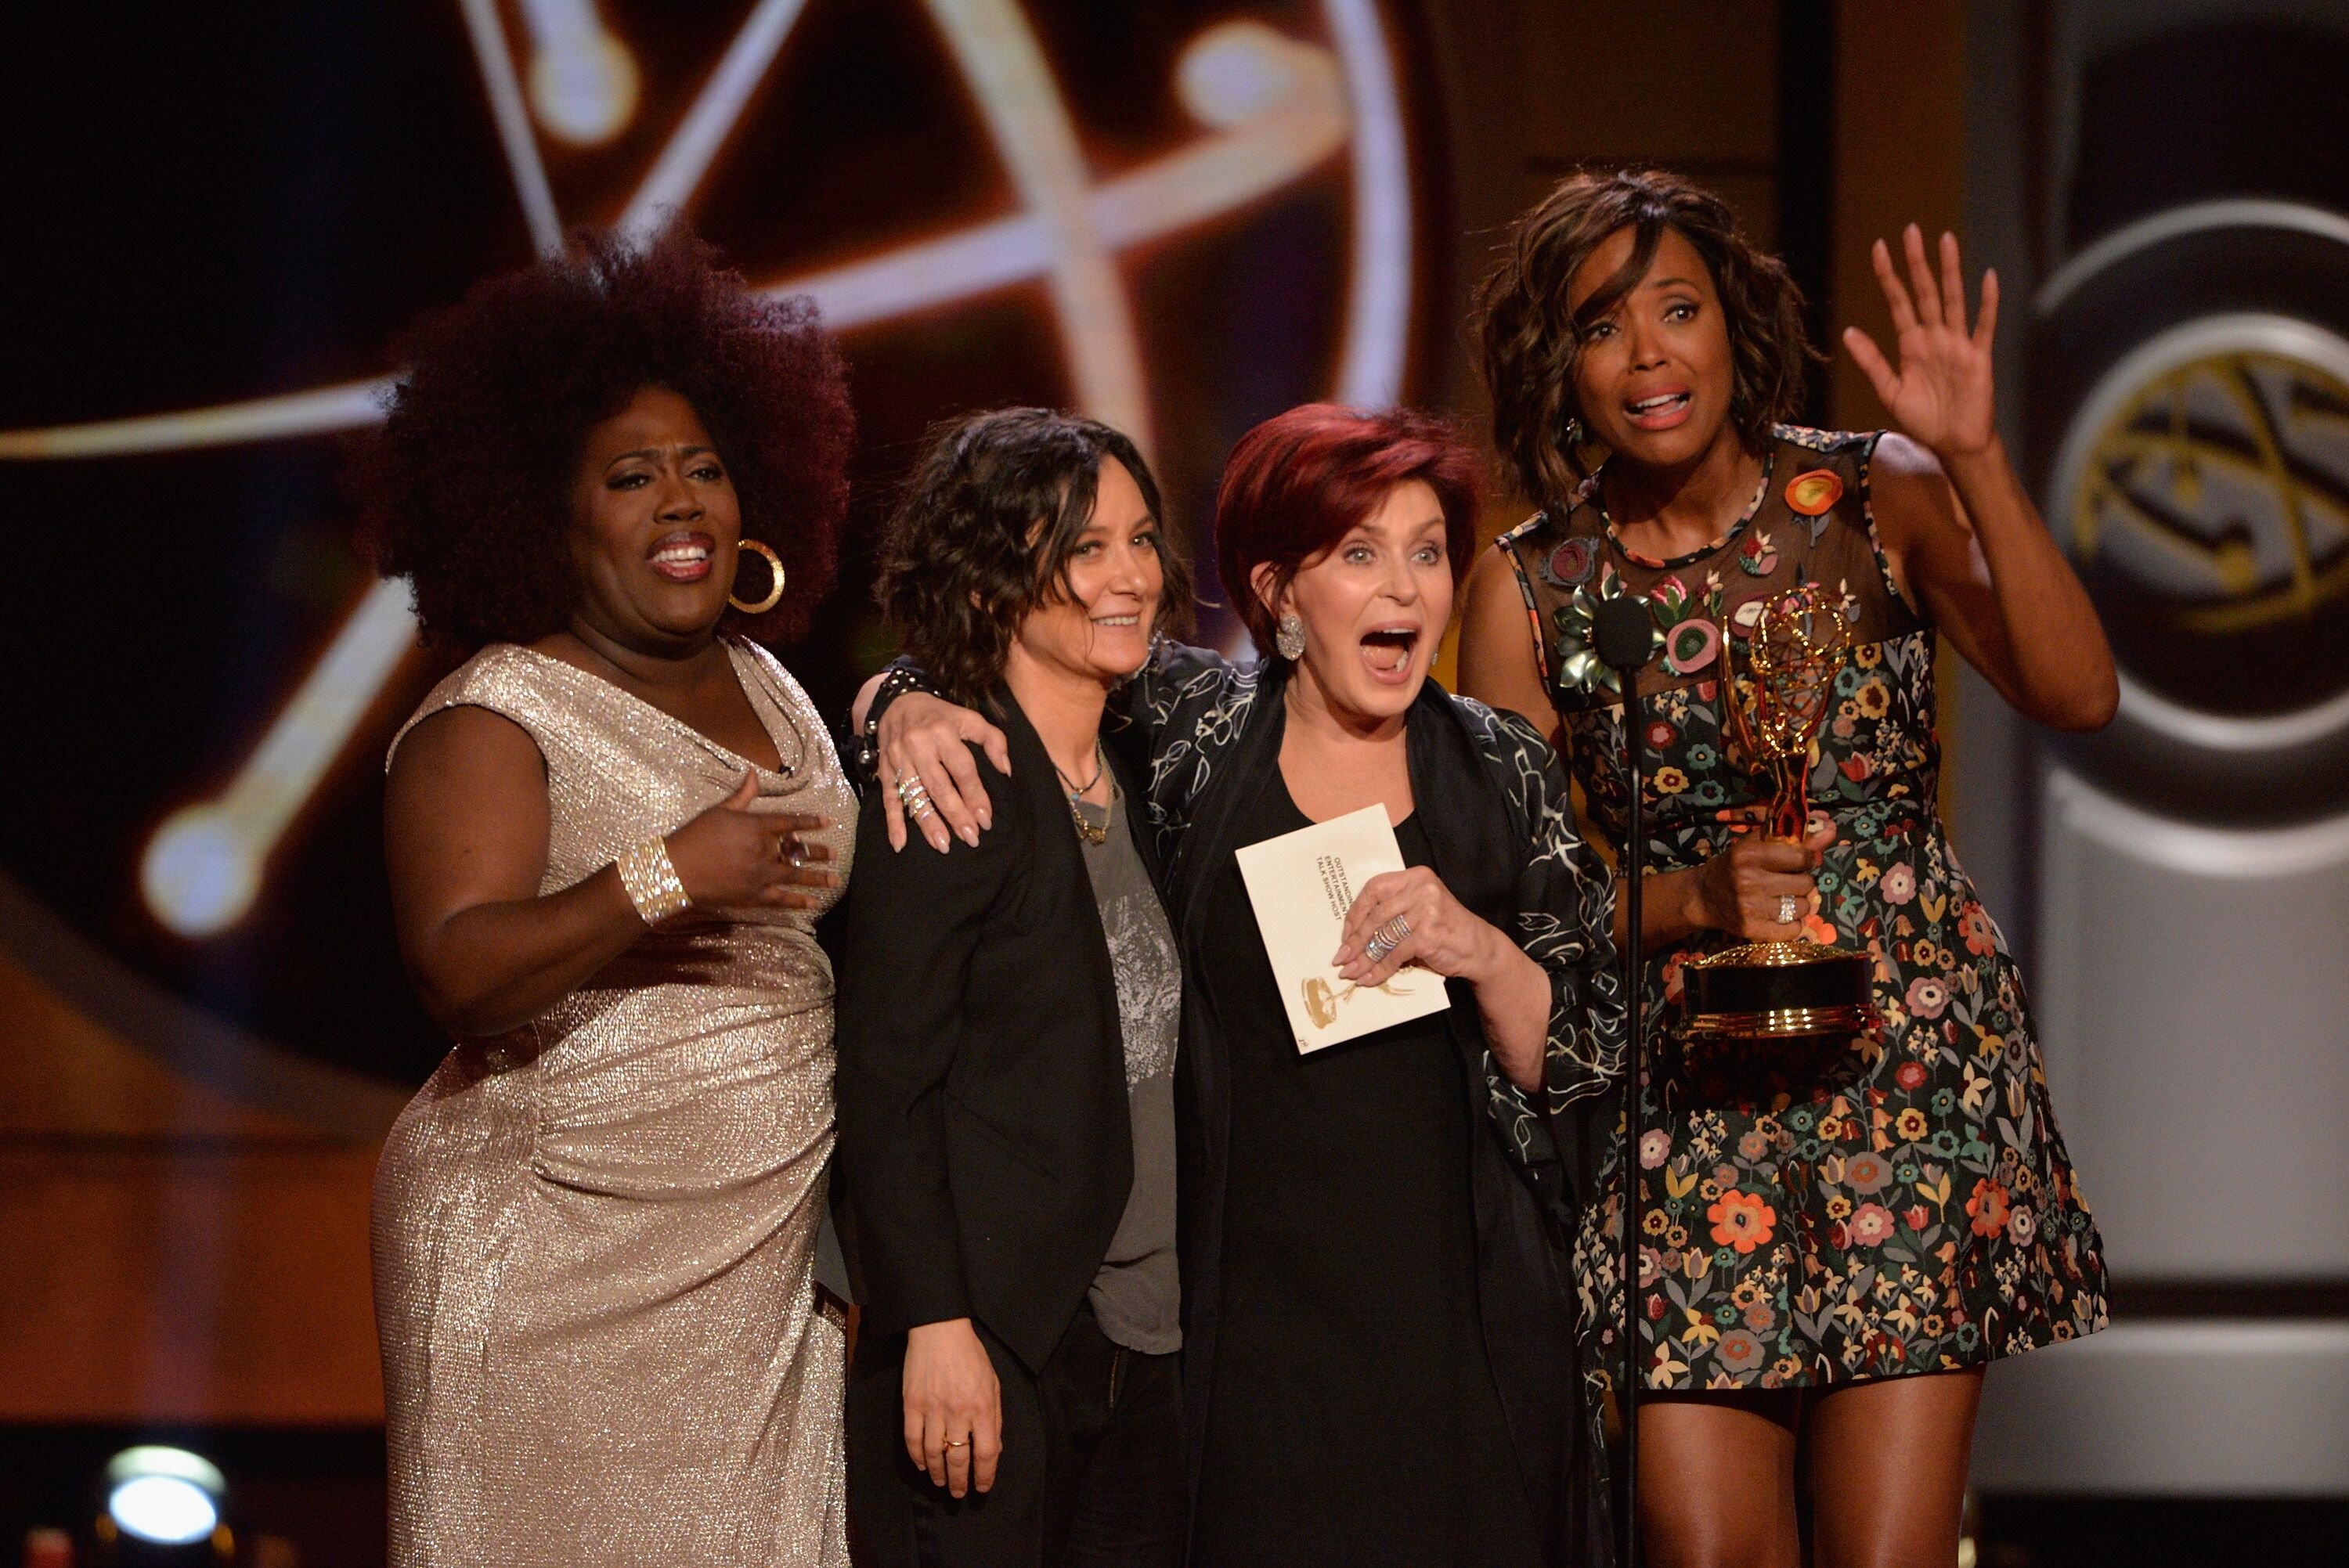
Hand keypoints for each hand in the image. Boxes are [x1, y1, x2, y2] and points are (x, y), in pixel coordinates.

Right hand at [661, 772, 835, 910]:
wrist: (676, 869)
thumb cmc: (695, 835)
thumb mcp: (719, 810)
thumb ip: (742, 795)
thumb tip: (753, 773)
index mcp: (757, 827)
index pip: (790, 822)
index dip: (811, 822)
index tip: (828, 822)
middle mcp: (764, 851)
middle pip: (798, 851)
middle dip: (819, 853)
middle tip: (836, 854)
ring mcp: (761, 875)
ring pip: (796, 876)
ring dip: (818, 877)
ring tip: (836, 879)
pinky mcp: (753, 896)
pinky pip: (782, 900)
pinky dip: (798, 902)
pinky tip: (813, 903)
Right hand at [875, 693, 1009, 853]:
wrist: (898, 702)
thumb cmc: (941, 716)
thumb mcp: (969, 718)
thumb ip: (992, 740)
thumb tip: (1005, 769)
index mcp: (943, 732)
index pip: (962, 769)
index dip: (975, 795)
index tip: (986, 819)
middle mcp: (918, 746)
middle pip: (938, 786)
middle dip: (955, 815)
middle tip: (970, 838)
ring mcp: (898, 759)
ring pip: (914, 795)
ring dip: (928, 823)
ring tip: (943, 845)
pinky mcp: (885, 769)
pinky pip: (888, 798)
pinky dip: (893, 822)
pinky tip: (900, 843)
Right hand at [902, 1318, 1002, 1497]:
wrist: (939, 1330)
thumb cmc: (970, 1355)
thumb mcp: (993, 1383)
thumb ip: (995, 1417)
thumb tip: (994, 1448)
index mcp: (982, 1407)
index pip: (986, 1453)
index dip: (985, 1475)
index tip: (983, 1487)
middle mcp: (958, 1412)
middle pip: (959, 1459)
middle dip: (960, 1482)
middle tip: (960, 1493)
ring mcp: (932, 1410)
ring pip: (934, 1454)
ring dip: (938, 1474)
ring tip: (941, 1482)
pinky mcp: (912, 1405)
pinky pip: (913, 1439)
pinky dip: (917, 1457)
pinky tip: (923, 1464)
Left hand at [1332, 865, 1506, 990]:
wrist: (1479, 948)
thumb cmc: (1445, 930)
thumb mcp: (1420, 910)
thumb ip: (1393, 913)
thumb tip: (1353, 936)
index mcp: (1415, 877)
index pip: (1374, 888)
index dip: (1356, 912)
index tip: (1345, 933)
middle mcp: (1421, 889)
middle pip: (1376, 915)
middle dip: (1355, 940)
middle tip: (1341, 958)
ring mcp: (1426, 910)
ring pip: (1383, 937)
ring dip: (1364, 959)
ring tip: (1351, 972)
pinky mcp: (1428, 934)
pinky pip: (1395, 954)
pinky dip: (1380, 969)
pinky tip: (1370, 979)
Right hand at [1687, 816, 1833, 940]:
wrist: (1702, 896)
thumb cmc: (1734, 866)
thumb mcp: (1757, 844)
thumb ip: (1794, 836)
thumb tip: (1830, 825)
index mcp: (1749, 854)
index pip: (1802, 857)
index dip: (1807, 859)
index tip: (1799, 861)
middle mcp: (1749, 880)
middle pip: (1806, 884)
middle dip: (1802, 882)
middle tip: (1788, 881)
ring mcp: (1750, 907)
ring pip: (1803, 907)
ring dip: (1799, 903)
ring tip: (1783, 899)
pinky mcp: (1751, 930)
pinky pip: (1794, 930)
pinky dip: (1792, 924)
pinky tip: (1780, 916)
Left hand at [1843, 225, 1999, 459]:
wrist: (1954, 443)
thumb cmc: (1923, 420)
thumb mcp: (1889, 391)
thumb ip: (1871, 361)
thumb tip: (1848, 331)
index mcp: (1910, 344)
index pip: (1897, 301)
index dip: (1888, 276)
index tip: (1879, 247)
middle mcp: (1934, 337)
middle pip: (1924, 292)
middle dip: (1917, 262)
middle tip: (1911, 230)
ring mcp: (1957, 344)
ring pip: (1952, 299)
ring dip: (1949, 271)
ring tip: (1945, 240)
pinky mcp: (1978, 356)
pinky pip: (1983, 325)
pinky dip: (1987, 303)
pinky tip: (1987, 277)